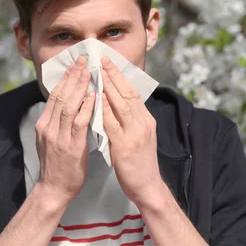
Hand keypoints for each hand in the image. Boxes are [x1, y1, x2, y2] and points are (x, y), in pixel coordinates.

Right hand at [34, 56, 95, 205]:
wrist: (54, 190)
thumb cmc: (58, 165)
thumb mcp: (52, 139)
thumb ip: (58, 122)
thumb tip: (69, 103)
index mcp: (44, 124)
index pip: (55, 95)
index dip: (65, 78)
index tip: (75, 63)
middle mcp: (49, 127)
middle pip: (61, 95)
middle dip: (72, 76)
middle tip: (83, 59)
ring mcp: (59, 136)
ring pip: (69, 105)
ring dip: (79, 86)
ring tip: (88, 71)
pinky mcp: (71, 146)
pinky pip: (79, 122)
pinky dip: (86, 107)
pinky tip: (94, 95)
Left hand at [100, 56, 163, 206]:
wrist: (147, 186)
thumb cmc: (140, 162)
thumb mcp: (139, 136)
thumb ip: (130, 120)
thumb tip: (117, 104)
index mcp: (146, 120)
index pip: (133, 92)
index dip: (121, 77)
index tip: (109, 63)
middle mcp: (143, 123)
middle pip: (129, 93)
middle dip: (115, 75)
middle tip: (103, 59)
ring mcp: (136, 133)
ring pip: (122, 104)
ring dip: (110, 87)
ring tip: (99, 72)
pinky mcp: (126, 146)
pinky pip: (113, 124)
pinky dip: (105, 109)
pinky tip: (98, 99)